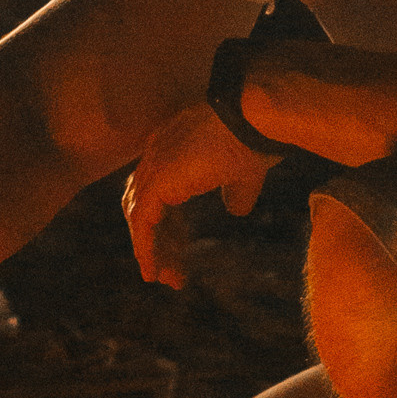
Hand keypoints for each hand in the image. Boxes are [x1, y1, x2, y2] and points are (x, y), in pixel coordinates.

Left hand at [122, 102, 272, 288]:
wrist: (256, 119)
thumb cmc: (256, 138)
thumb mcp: (244, 175)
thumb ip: (235, 193)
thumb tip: (235, 211)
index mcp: (174, 149)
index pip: (159, 192)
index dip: (167, 223)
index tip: (179, 249)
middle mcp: (157, 154)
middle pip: (145, 205)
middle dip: (157, 240)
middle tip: (170, 271)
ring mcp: (154, 165)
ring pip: (140, 216)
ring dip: (151, 250)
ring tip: (164, 279)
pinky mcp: (157, 179)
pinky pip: (142, 221)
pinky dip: (144, 247)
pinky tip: (153, 270)